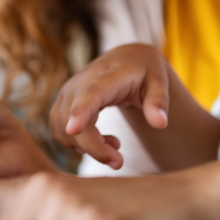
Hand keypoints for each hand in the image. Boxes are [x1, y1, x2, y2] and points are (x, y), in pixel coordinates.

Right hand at [48, 44, 170, 169]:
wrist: (128, 59)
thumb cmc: (145, 72)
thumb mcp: (159, 83)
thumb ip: (159, 101)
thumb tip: (160, 123)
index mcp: (108, 76)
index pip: (90, 94)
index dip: (80, 112)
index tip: (73, 129)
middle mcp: (81, 82)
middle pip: (74, 119)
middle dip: (93, 147)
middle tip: (119, 161)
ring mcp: (68, 91)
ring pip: (62, 127)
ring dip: (85, 146)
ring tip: (114, 144)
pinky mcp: (63, 101)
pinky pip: (58, 128)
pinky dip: (75, 142)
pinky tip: (98, 140)